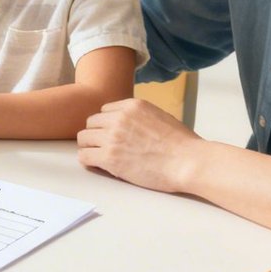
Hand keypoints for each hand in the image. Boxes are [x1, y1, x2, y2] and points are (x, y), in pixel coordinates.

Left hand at [75, 98, 201, 192]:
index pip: (104, 111)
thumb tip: (130, 125)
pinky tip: (98, 165)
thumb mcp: (159, 116)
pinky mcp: (109, 158)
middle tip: (104, 147)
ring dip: (90, 147)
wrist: (187, 162)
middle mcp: (119, 118)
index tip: (112, 135)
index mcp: (132, 106)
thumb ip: (139, 117)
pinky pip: (84, 157)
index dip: (107, 124)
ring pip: (83, 138)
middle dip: (96, 135)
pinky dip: (88, 161)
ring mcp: (112, 137)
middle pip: (91, 123)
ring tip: (100, 156)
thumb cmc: (181, 144)